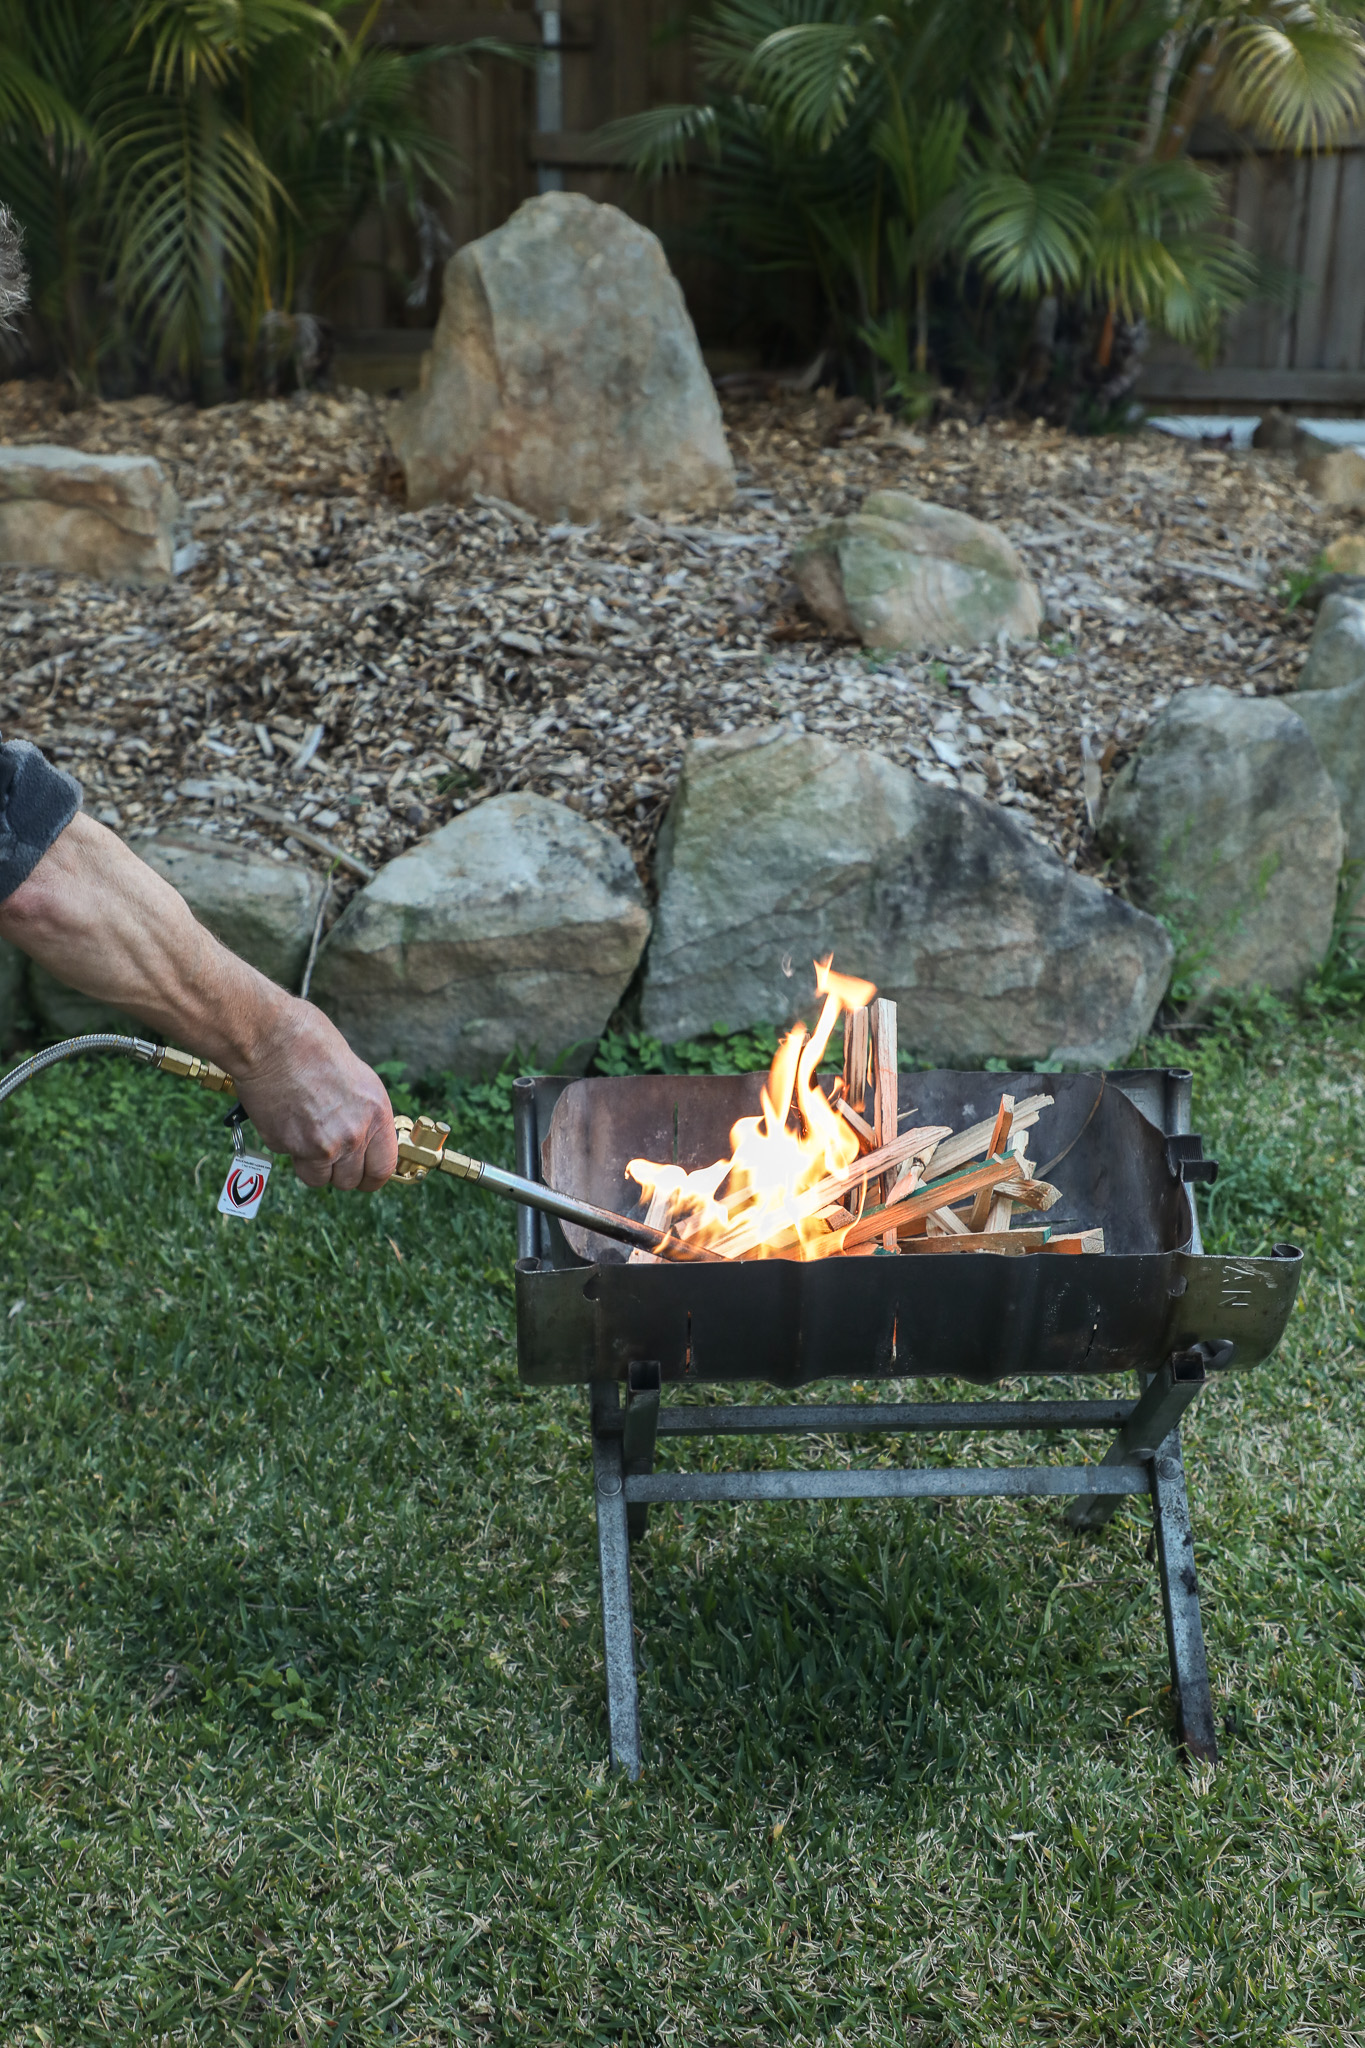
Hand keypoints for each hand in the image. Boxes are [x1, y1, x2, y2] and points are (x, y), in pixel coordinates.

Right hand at [231, 998, 397, 1191]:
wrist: (270, 1038)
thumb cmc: (311, 1043)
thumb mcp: (357, 1076)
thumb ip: (362, 1111)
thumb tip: (363, 1134)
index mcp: (376, 1114)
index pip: (382, 1169)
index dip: (370, 1176)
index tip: (362, 1175)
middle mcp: (353, 1135)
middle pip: (349, 1181)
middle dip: (338, 1170)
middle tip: (326, 1151)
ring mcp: (320, 1145)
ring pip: (318, 1178)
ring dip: (311, 1164)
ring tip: (303, 1132)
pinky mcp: (287, 1146)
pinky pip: (291, 1158)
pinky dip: (286, 1146)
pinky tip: (285, 1116)